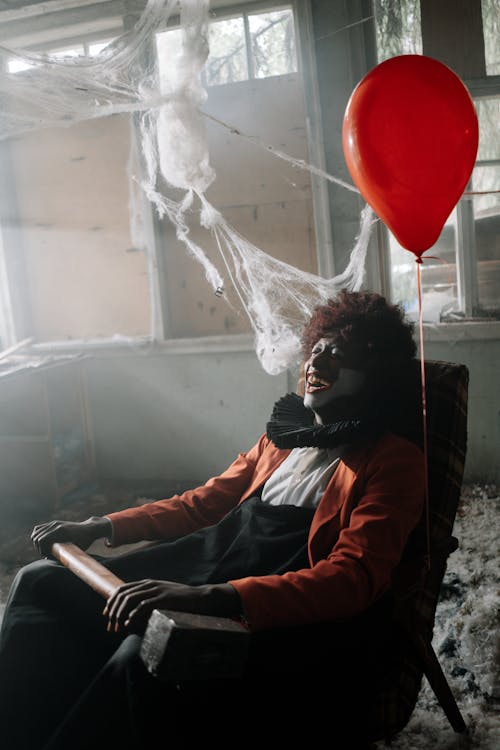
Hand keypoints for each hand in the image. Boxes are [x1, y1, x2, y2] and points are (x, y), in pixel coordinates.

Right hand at [31, 516, 111, 556]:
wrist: (90, 528)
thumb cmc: (85, 541)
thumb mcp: (76, 550)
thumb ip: (65, 556)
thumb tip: (54, 564)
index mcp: (61, 531)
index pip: (41, 540)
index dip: (41, 550)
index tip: (47, 556)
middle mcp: (56, 526)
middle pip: (36, 537)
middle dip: (38, 548)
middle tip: (46, 554)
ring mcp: (55, 523)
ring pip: (36, 532)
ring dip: (37, 542)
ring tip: (45, 549)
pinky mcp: (55, 523)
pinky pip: (39, 528)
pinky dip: (38, 536)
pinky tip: (44, 543)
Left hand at [103, 580, 241, 632]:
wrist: (198, 597)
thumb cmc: (180, 600)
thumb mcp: (161, 596)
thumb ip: (148, 600)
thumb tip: (132, 612)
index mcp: (147, 583)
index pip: (122, 589)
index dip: (111, 602)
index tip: (106, 615)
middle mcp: (149, 584)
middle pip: (122, 595)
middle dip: (113, 611)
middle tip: (111, 627)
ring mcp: (156, 590)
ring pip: (130, 599)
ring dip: (120, 614)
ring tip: (118, 628)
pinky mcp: (163, 598)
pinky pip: (143, 605)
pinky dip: (133, 614)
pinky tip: (129, 623)